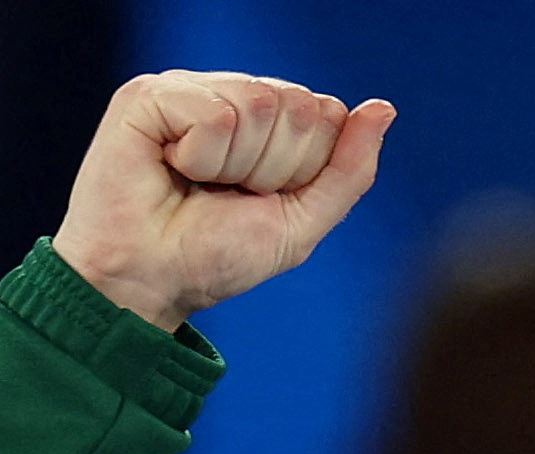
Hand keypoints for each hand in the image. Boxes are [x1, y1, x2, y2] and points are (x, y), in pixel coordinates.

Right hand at [51, 70, 395, 331]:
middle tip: (227, 196)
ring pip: (260, 104)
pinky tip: (170, 168)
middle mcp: (232, 96)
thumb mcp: (301, 223)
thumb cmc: (216, 257)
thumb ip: (348, 170)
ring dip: (236, 166)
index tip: (262, 199)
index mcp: (270, 122)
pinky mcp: (150, 95)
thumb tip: (383, 108)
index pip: (327, 115)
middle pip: (299, 106)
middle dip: (274, 168)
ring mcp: (191, 90)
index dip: (305, 169)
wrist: (151, 283)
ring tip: (197, 186)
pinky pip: (215, 113)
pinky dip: (201, 157)